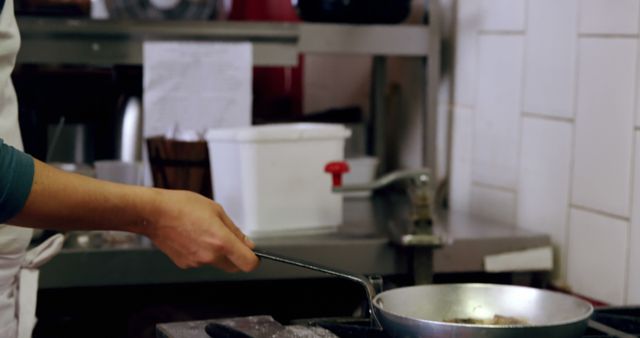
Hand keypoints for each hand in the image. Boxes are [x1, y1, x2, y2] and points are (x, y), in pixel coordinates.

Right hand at [143, 189, 258, 271]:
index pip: (248, 263)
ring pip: (217, 263)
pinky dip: (202, 253)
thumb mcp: (216, 210)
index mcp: (221, 242)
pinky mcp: (185, 264)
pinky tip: (193, 237)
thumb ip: (234, 230)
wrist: (153, 214)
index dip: (254, 260)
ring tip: (205, 233)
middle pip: (234, 267)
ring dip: (218, 254)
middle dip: (237, 257)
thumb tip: (247, 243)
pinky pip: (201, 262)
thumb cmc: (182, 206)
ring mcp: (196, 262)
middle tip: (231, 241)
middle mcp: (210, 256)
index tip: (253, 253)